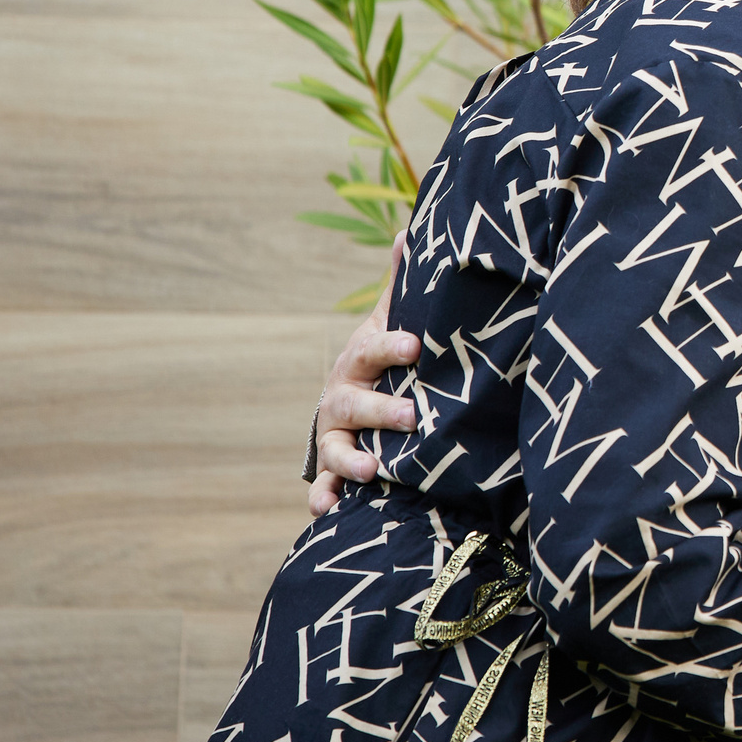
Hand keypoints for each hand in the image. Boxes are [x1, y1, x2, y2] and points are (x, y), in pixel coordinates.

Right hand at [307, 237, 420, 514]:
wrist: (352, 400)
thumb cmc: (383, 358)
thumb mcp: (391, 320)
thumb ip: (401, 285)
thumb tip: (409, 230)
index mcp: (361, 359)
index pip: (374, 348)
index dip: (392, 346)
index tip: (417, 345)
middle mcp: (342, 397)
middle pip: (357, 403)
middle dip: (382, 408)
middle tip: (413, 415)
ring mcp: (335, 433)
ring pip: (336, 446)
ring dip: (350, 459)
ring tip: (373, 469)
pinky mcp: (333, 465)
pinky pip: (324, 484)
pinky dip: (324, 497)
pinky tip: (326, 511)